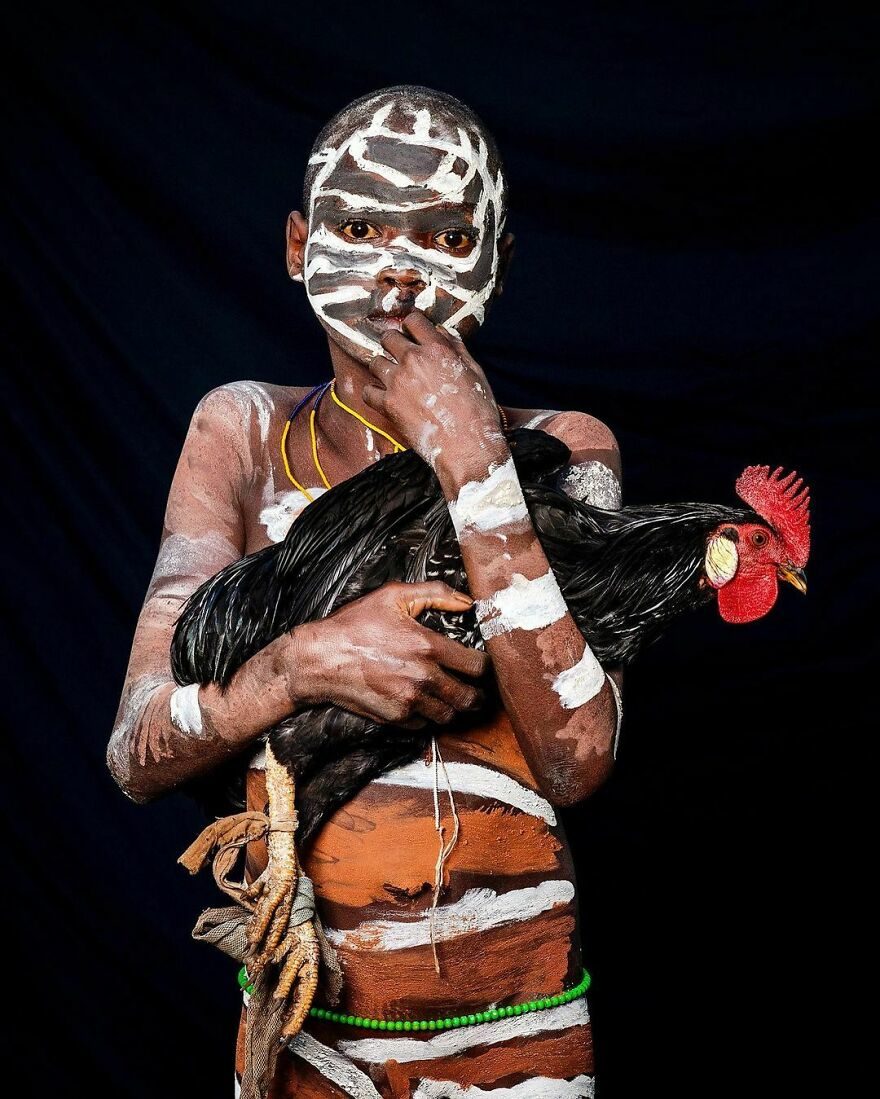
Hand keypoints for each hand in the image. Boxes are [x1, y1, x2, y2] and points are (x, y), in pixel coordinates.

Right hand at [291, 580, 489, 727]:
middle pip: (470, 697)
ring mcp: (409, 701)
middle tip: (476, 689)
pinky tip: (423, 702)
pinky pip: (425, 724)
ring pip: (449, 715)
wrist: (319, 659)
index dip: (486, 667)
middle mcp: (423, 677)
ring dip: (454, 707)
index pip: (477, 666)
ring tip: (451, 697)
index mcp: (427, 646)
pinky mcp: (396, 718)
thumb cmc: (354, 625)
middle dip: (477, 694)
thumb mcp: (393, 596)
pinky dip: (428, 716)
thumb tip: (468, 601)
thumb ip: (435, 593)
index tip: (484, 665)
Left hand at [363, 310, 504, 467]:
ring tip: (393, 379)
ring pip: (375, 361)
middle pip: (388, 337)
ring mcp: (397, 381)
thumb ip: (457, 348)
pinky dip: (373, 394)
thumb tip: (442, 332)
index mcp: (437, 349)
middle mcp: (413, 360)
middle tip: (400, 356)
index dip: (412, 326)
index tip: (413, 335)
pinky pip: (367, 392)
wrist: (467, 446)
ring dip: (383, 368)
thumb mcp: (475, 372)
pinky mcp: (388, 404)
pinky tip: (383, 397)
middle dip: (394, 344)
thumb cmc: (477, 412)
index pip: (413, 320)